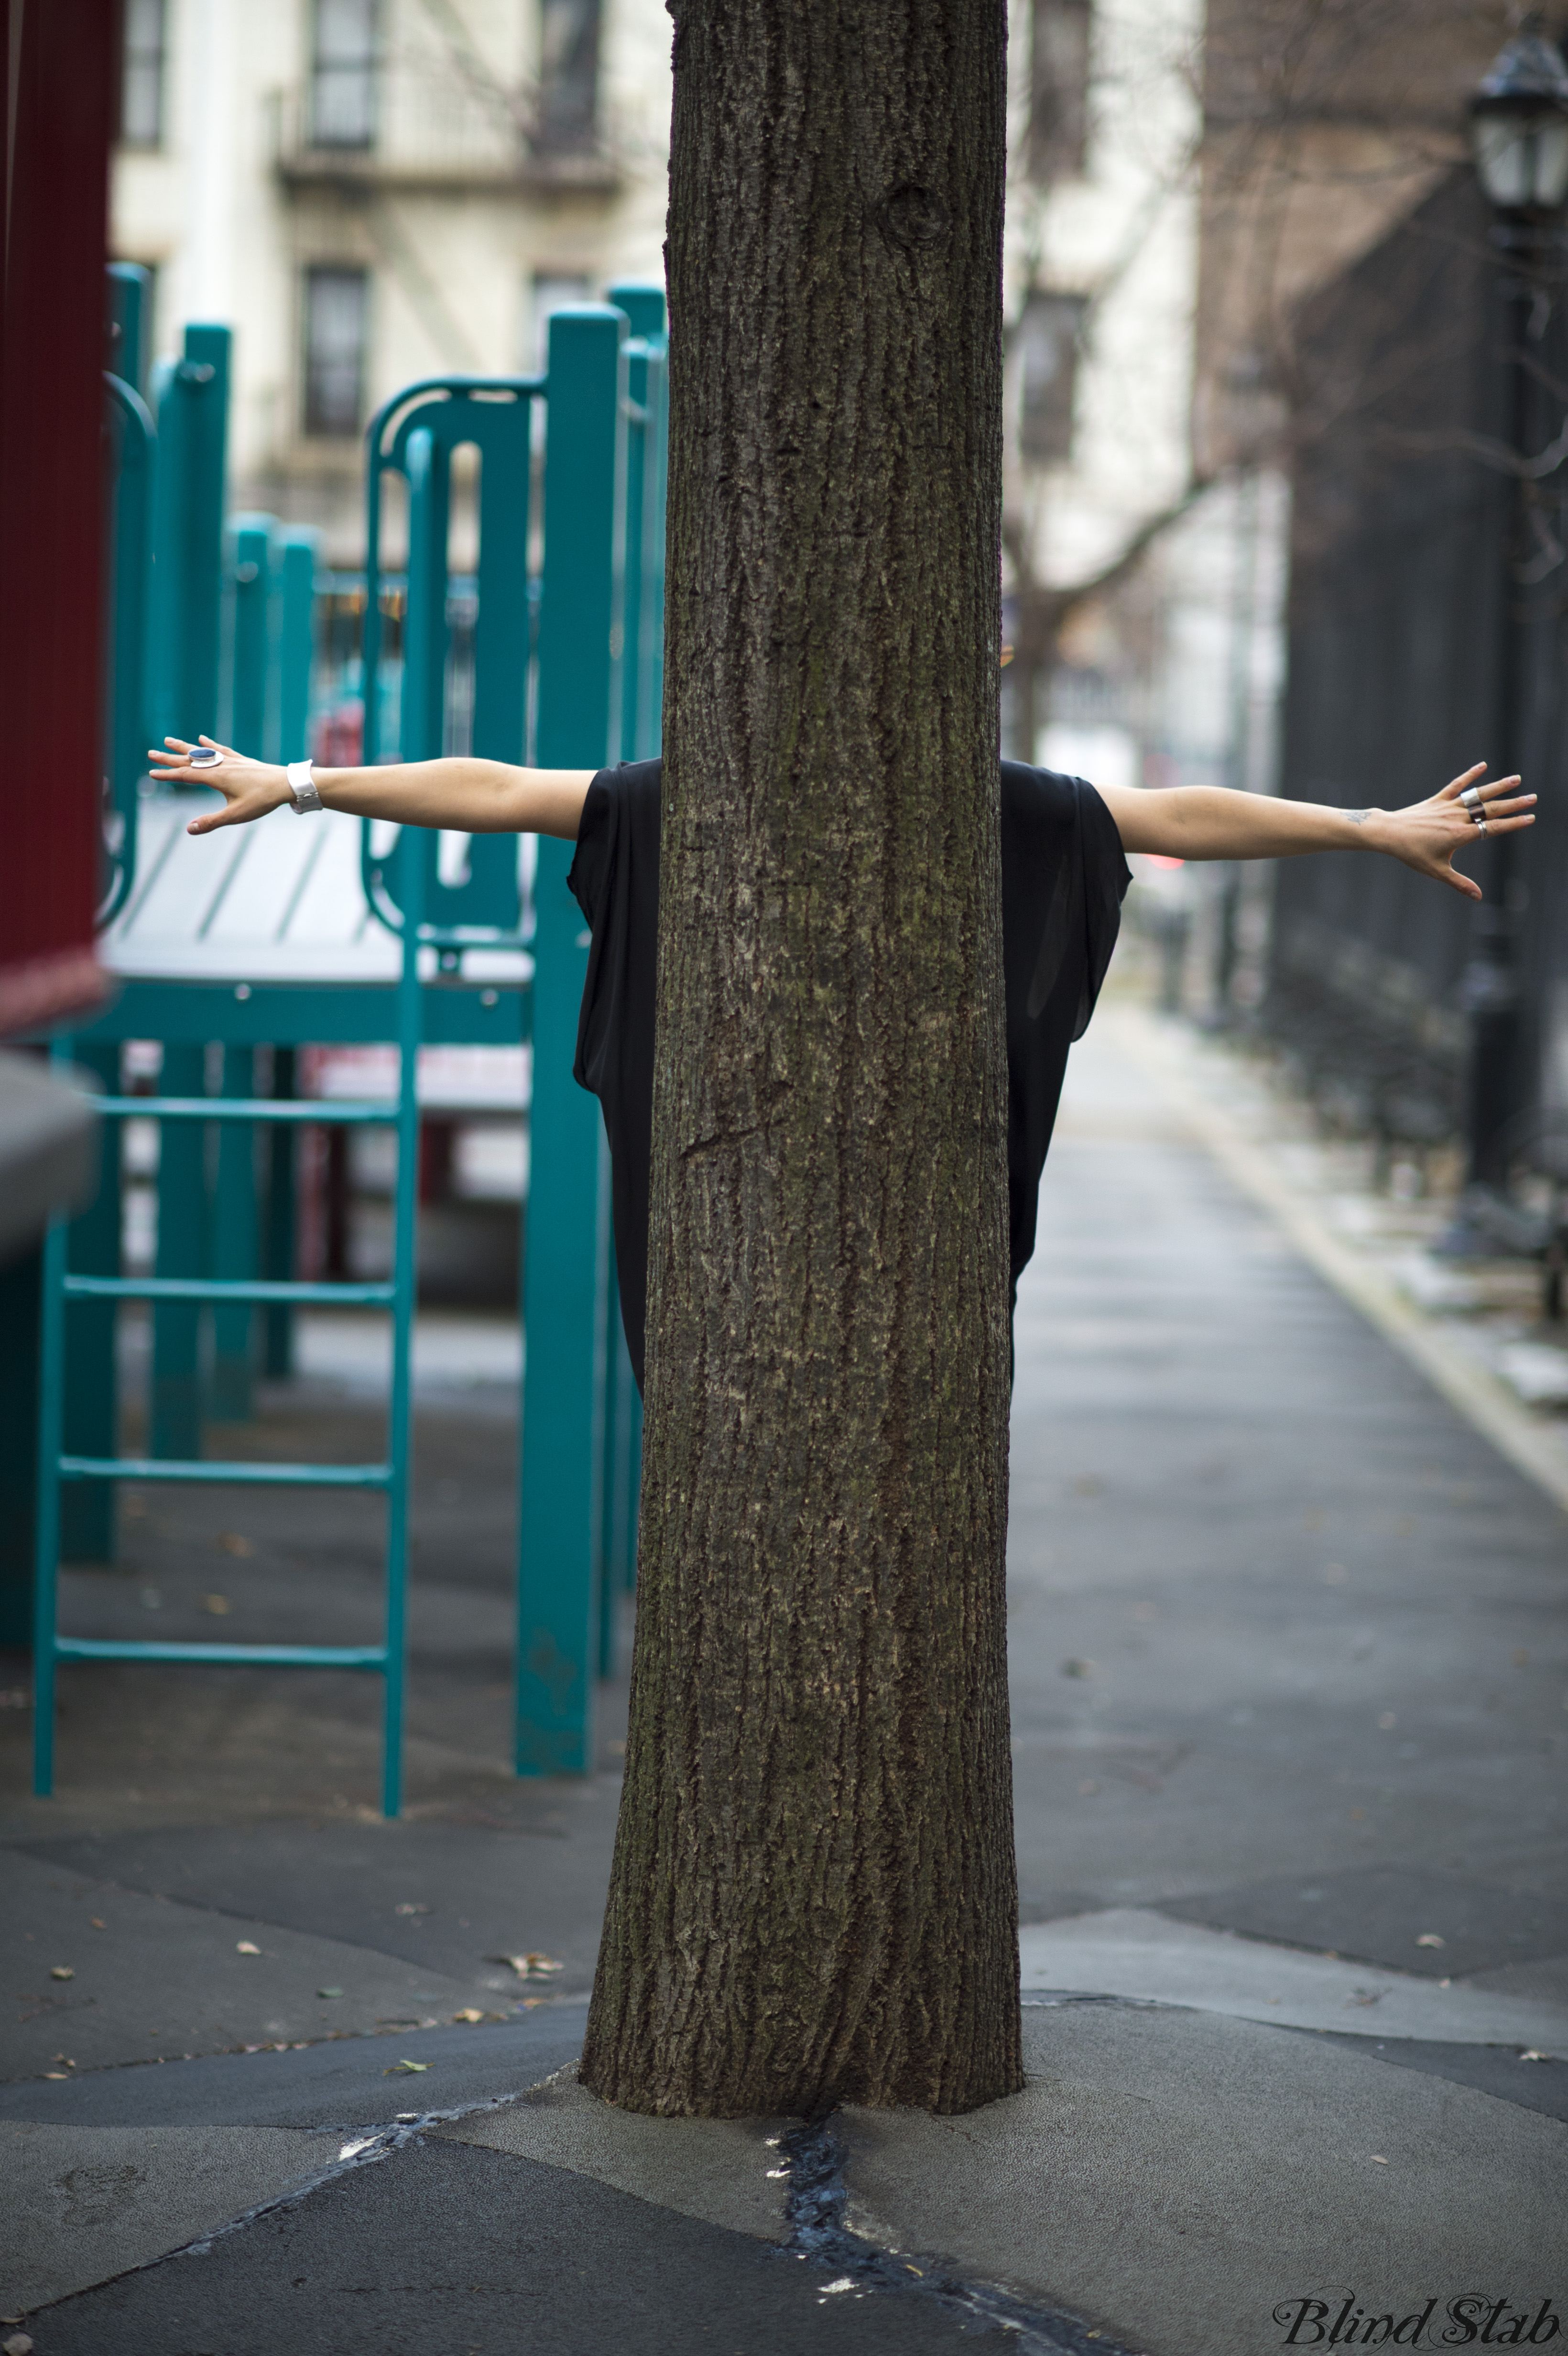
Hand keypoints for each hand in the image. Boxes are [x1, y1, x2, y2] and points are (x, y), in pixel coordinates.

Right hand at [147, 737, 292, 832]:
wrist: (286, 784)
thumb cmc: (262, 800)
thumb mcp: (236, 815)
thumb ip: (212, 822)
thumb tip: (189, 829)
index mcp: (215, 777)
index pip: (185, 775)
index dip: (167, 775)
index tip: (151, 773)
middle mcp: (220, 765)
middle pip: (189, 760)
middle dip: (169, 758)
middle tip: (150, 753)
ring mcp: (230, 760)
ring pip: (202, 752)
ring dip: (184, 747)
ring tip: (169, 740)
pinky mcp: (241, 760)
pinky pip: (220, 749)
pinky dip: (209, 745)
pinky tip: (201, 739)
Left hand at [1370, 763, 1534, 899]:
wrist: (1389, 834)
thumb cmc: (1412, 854)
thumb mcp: (1437, 871)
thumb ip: (1459, 883)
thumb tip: (1478, 897)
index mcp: (1461, 835)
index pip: (1493, 828)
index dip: (1513, 823)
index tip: (1530, 818)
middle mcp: (1457, 818)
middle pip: (1491, 809)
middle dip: (1513, 804)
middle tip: (1532, 798)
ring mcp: (1448, 807)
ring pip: (1477, 795)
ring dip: (1498, 786)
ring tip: (1516, 779)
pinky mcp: (1437, 800)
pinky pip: (1456, 785)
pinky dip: (1469, 775)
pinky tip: (1483, 765)